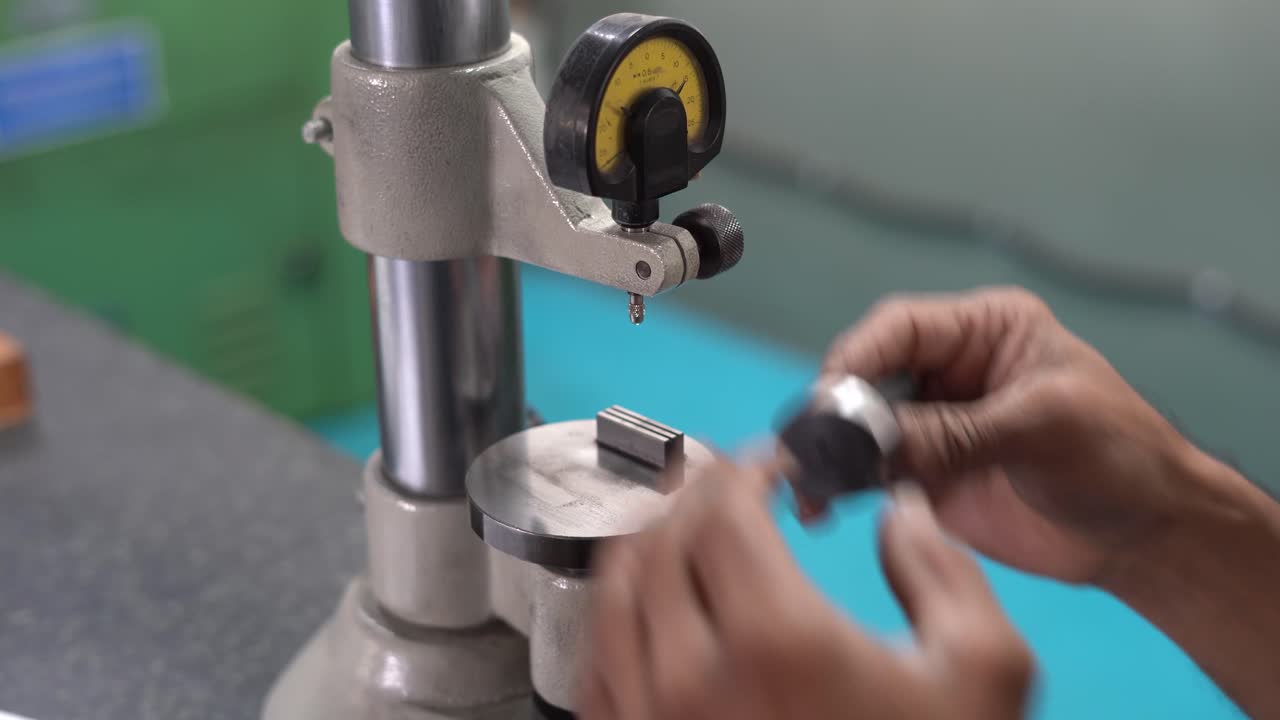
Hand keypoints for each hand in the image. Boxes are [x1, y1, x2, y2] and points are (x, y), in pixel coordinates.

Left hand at [577, 461, 1033, 719]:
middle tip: (731, 486)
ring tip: (687, 529)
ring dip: (646, 544)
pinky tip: (653, 608)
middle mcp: (687, 674)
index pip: (722, 510)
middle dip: (694, 496)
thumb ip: (940, 568)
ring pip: (610, 595)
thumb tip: (896, 507)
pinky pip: (596, 665)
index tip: (775, 465)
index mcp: (774, 636)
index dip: (745, 469)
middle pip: (658, 541)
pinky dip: (618, 615)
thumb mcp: (983, 672)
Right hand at [820, 287, 1203, 584]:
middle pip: (867, 376)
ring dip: (829, 455)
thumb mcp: (1041, 429)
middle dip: (834, 412)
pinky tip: (821, 507)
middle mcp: (949, 370)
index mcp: (984, 330)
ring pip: (858, 429)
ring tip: (807, 487)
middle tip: (807, 449)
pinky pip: (868, 474)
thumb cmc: (1120, 456)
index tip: (829, 398)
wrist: (1147, 538)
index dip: (858, 357)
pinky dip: (840, 488)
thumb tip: (870, 445)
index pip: (900, 328)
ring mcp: (933, 425)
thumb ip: (954, 434)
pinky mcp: (924, 476)